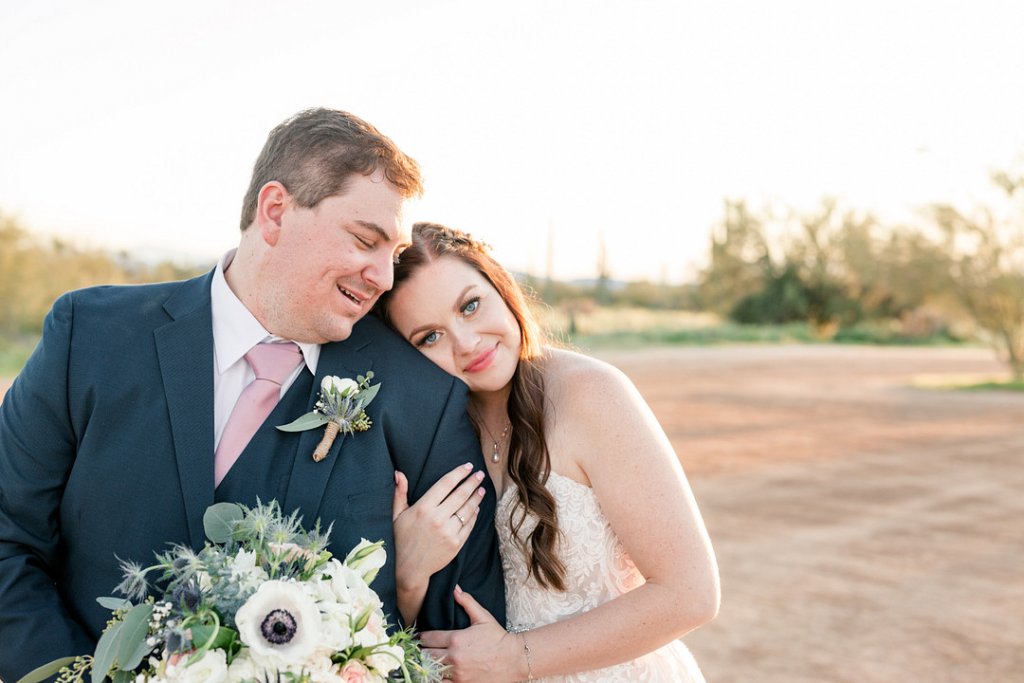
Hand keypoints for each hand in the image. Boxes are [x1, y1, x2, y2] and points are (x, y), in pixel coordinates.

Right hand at [392, 464, 485, 618]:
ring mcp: (448, 531)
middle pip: (460, 494)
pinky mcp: (456, 544)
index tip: (468, 466)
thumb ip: (399, 493)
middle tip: (480, 474)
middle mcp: (438, 518)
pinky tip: (476, 508)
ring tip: (481, 489)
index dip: (458, 473)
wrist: (410, 569)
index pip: (446, 484)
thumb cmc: (402, 539)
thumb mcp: (397, 515)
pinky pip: (469, 525)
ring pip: (467, 509)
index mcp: (423, 508)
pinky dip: (474, 515)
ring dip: (476, 497)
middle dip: (472, 482)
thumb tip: (399, 473)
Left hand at [422, 586, 521, 682]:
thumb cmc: (498, 638)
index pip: (427, 638)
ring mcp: (457, 674)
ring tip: (428, 661)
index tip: (421, 636)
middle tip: (422, 649)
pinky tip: (437, 672)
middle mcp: (454, 658)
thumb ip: (467, 602)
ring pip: (430, 671)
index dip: (422, 637)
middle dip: (422, 651)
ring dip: (427, 665)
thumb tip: (455, 589)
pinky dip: (436, 678)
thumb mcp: (483, 617)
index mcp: (456, 639)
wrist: (514, 659)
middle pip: (425, 655)